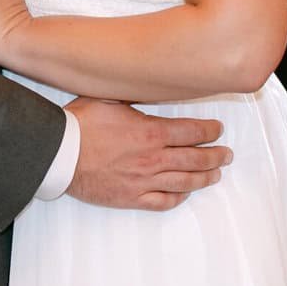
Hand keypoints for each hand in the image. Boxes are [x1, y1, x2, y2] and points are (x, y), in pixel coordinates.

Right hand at [68, 98, 231, 211]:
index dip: (210, 131)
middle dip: (215, 155)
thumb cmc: (81, 124)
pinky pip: (163, 202)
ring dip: (204, 177)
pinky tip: (185, 192)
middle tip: (226, 154)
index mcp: (150, 132)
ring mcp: (143, 181)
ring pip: (184, 182)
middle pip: (195, 159)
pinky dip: (179, 197)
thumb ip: (134, 96)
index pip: (192, 132)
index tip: (218, 129)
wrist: (60, 154)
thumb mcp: (110, 98)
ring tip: (216, 174)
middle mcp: (152, 159)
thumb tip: (148, 83)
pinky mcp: (132, 197)